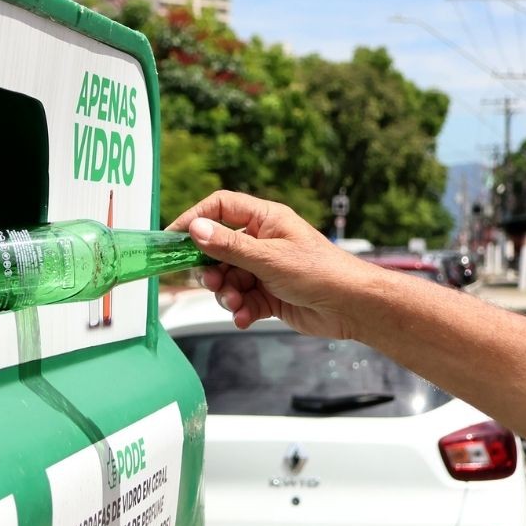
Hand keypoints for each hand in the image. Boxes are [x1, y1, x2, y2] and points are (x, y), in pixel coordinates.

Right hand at [167, 190, 376, 337]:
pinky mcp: (268, 294)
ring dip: (225, 294)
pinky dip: (240, 310)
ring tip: (236, 304)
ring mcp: (264, 269)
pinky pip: (241, 300)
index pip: (220, 207)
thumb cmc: (320, 272)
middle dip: (210, 268)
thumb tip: (195, 230)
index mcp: (265, 220)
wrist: (352, 306)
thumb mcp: (269, 258)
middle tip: (209, 281)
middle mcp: (262, 241)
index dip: (196, 219)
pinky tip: (245, 318)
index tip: (174, 238)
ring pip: (227, 278)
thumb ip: (229, 246)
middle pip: (218, 248)